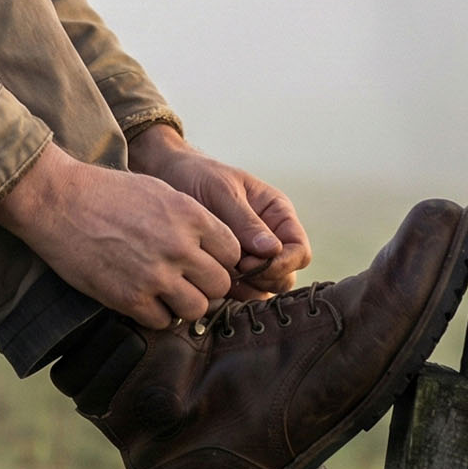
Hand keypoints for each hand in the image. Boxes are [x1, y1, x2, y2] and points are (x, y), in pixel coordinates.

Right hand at [0, 142, 240, 327]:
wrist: (57, 200)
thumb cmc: (105, 192)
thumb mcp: (159, 191)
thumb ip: (191, 219)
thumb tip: (213, 248)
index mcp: (190, 215)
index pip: (234, 252)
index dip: (220, 259)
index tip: (204, 261)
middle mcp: (179, 246)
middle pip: (221, 285)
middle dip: (206, 285)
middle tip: (186, 280)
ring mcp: (155, 275)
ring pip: (197, 309)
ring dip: (184, 304)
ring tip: (165, 293)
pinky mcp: (129, 298)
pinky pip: (163, 322)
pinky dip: (156, 315)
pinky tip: (142, 299)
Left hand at [128, 125, 311, 299]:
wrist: (168, 177)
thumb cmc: (198, 176)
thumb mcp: (222, 191)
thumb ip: (246, 221)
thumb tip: (272, 250)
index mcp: (278, 215)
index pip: (299, 252)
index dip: (281, 264)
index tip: (248, 263)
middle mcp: (271, 239)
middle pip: (285, 277)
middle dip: (262, 279)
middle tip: (231, 270)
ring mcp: (252, 257)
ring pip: (264, 290)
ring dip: (244, 289)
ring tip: (216, 272)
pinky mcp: (231, 269)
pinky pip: (240, 292)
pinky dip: (228, 292)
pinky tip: (206, 278)